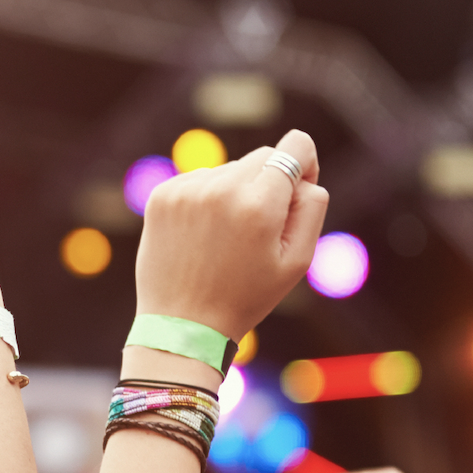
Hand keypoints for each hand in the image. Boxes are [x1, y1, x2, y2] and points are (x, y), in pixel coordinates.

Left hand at [135, 130, 325, 340]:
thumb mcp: (298, 260)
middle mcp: (220, 188)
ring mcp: (185, 190)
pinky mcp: (161, 196)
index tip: (297, 191)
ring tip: (225, 240)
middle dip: (269, 185)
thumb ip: (312, 206)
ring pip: (229, 170)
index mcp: (258, 204)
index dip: (305, 165)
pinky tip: (202, 237)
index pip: (295, 147)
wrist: (182, 325)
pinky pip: (199, 180)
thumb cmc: (246, 296)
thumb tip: (301, 173)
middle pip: (262, 157)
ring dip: (234, 194)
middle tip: (259, 230)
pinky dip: (206, 200)